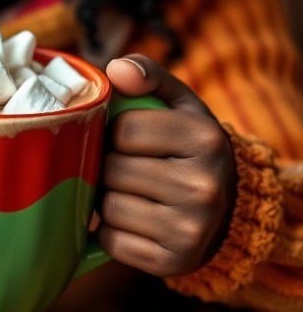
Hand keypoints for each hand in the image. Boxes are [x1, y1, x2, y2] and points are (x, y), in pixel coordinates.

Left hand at [98, 54, 236, 276]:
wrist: (224, 209)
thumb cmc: (185, 148)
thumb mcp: (177, 104)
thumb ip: (147, 75)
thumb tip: (116, 70)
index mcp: (206, 139)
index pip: (123, 130)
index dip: (115, 133)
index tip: (130, 138)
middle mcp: (204, 186)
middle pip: (112, 170)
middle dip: (109, 166)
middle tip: (128, 167)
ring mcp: (191, 229)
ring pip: (107, 207)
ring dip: (107, 199)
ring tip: (131, 193)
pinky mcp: (172, 262)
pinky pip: (110, 240)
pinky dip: (111, 230)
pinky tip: (133, 220)